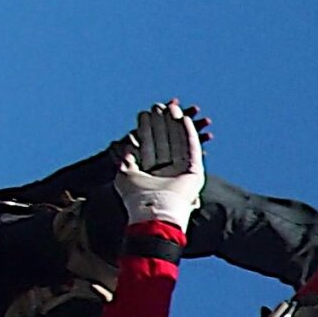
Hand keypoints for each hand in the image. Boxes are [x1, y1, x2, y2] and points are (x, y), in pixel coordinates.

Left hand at [114, 102, 204, 229]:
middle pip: (165, 141)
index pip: (150, 146)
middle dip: (161, 123)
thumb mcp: (125, 174)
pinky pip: (192, 149)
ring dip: (175, 124)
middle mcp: (168, 172)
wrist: (153, 211)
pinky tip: (184, 118)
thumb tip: (122, 144)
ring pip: (178, 142)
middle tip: (157, 105)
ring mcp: (183, 172)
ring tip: (171, 106)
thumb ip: (124, 159)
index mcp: (152, 174)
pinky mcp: (195, 172)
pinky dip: (189, 133)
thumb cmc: (137, 198)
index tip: (144, 113)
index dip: (147, 129)